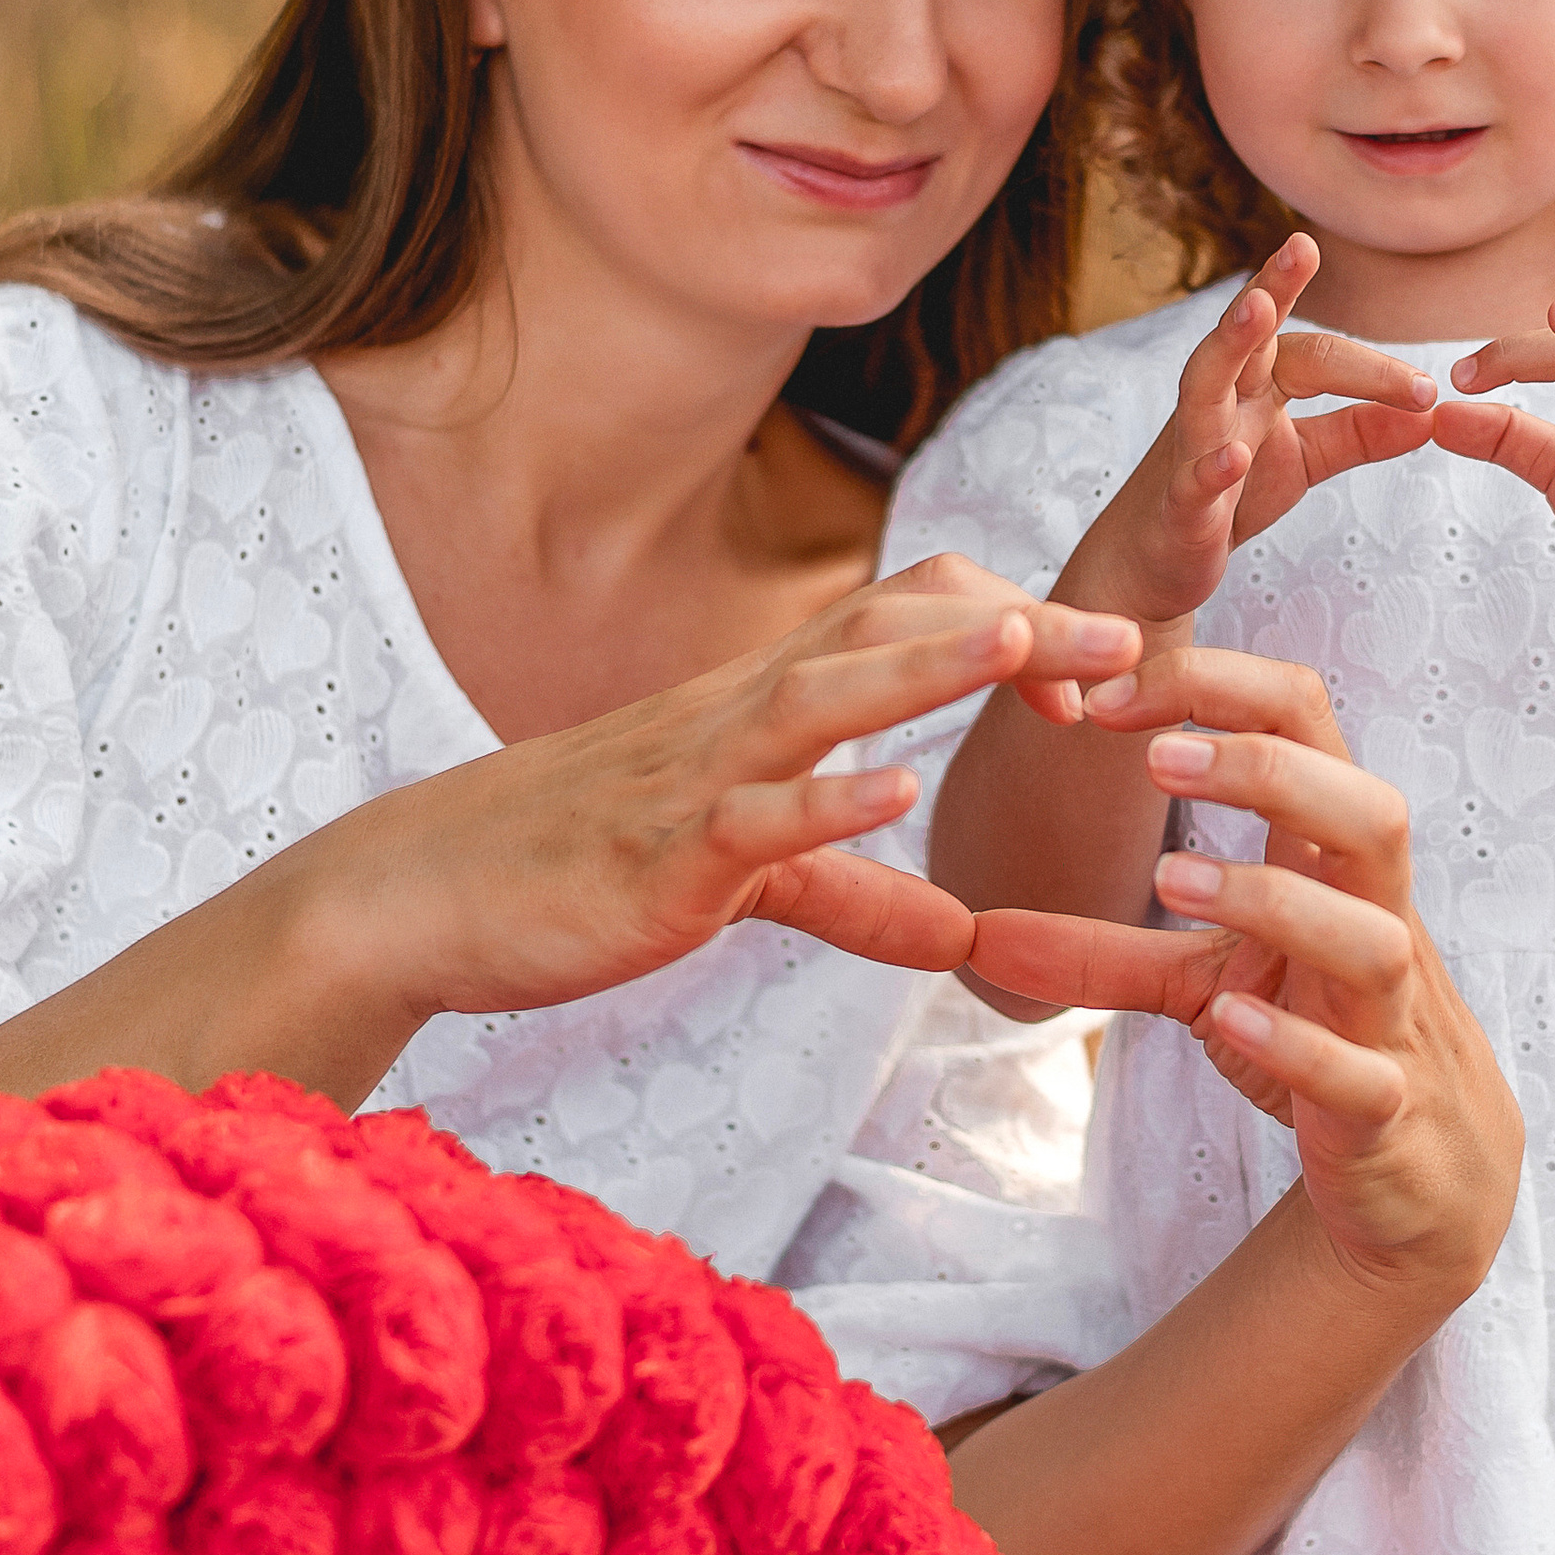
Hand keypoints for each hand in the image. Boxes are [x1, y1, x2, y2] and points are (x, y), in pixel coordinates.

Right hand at [306, 556, 1144, 1030]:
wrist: (417, 895)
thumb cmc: (575, 871)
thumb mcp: (744, 884)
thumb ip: (856, 897)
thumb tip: (964, 937)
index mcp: (763, 705)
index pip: (904, 618)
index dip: (1012, 625)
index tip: (1111, 661)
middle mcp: (737, 714)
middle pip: (889, 630)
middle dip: (1018, 627)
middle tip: (1137, 633)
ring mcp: (695, 778)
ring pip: (824, 696)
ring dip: (932, 669)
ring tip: (1033, 644)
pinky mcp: (658, 856)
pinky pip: (749, 820)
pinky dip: (825, 804)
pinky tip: (896, 794)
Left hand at [971, 647, 1518, 1305]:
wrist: (1420, 1170)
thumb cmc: (1317, 1030)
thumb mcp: (1199, 982)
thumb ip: (1102, 950)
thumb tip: (976, 934)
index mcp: (1332, 862)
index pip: (1305, 729)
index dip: (1215, 691)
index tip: (1104, 696)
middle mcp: (1376, 920)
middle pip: (1366, 809)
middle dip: (1267, 768)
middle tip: (1153, 754)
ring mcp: (1391, 1016)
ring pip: (1373, 936)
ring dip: (1275, 898)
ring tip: (1174, 877)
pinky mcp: (1386, 1106)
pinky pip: (1359, 1068)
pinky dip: (1295, 1040)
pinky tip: (1224, 1019)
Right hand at [1072, 235, 1436, 646]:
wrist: (1158, 560)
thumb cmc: (1230, 496)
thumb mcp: (1304, 458)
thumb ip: (1360, 432)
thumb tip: (1430, 411)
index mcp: (1254, 385)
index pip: (1312, 352)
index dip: (1369, 366)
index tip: (1425, 387)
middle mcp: (1220, 401)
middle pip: (1247, 337)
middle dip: (1270, 287)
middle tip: (1303, 247)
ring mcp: (1192, 446)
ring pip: (1204, 384)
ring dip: (1228, 344)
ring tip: (1256, 310)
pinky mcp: (1180, 504)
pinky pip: (1193, 479)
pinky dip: (1212, 467)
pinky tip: (1233, 458)